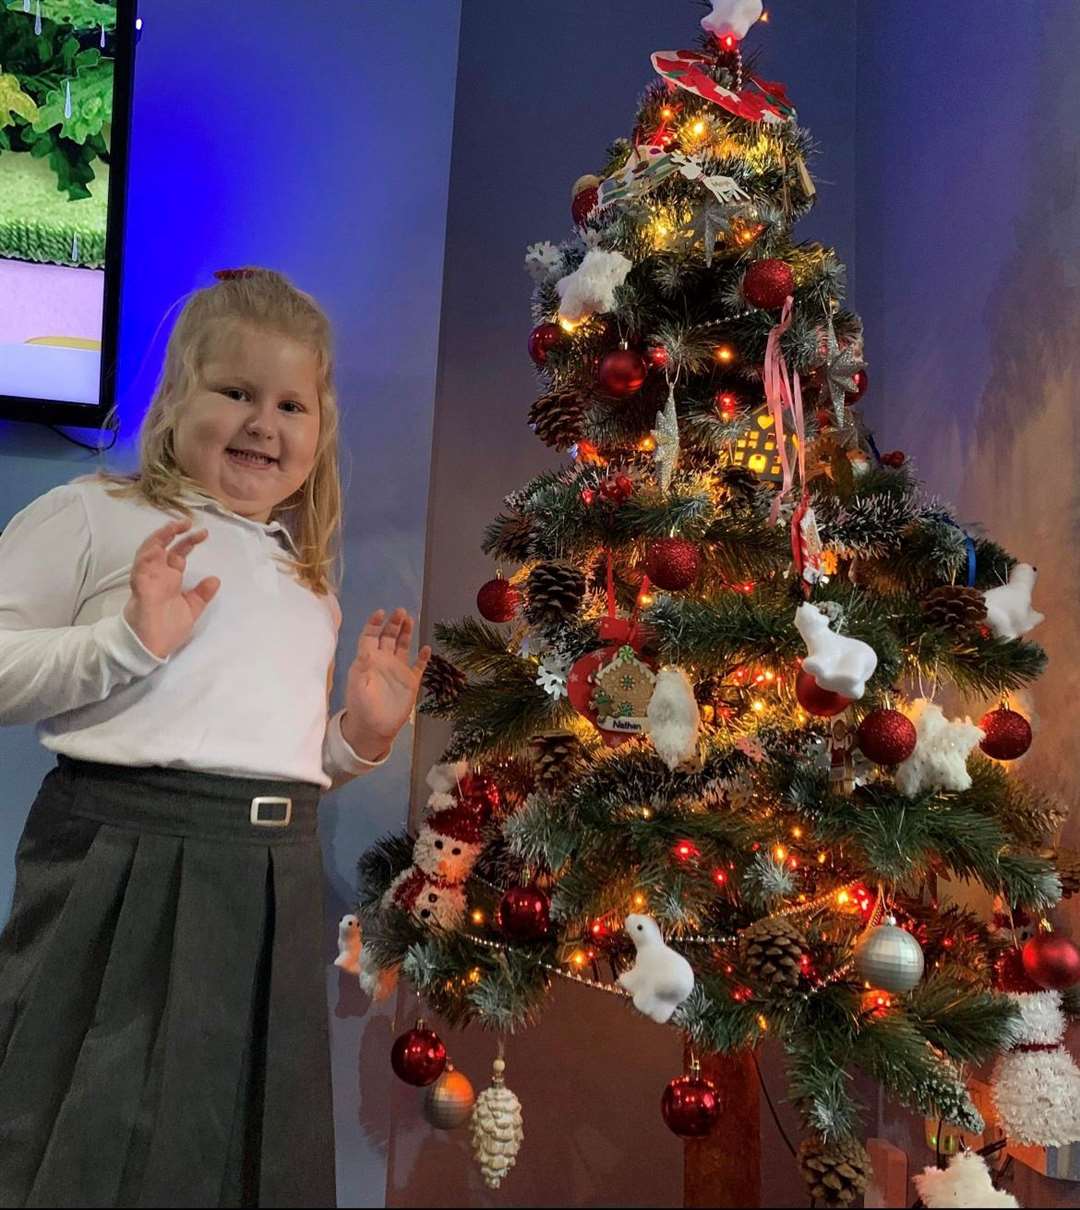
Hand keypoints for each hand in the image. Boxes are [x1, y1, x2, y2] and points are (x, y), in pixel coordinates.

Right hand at [122, 519, 220, 659]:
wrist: (151, 648)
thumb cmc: (167, 629)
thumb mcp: (191, 609)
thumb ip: (202, 594)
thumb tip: (215, 579)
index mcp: (170, 579)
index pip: (178, 553)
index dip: (188, 542)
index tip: (203, 533)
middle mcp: (158, 575)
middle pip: (164, 547)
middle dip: (175, 533)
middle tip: (189, 523)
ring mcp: (148, 579)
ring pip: (149, 551)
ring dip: (160, 537)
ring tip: (173, 526)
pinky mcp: (140, 587)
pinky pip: (141, 566)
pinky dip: (148, 554)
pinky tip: (158, 545)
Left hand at [340, 608, 430, 758]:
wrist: (373, 728)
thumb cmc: (361, 706)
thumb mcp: (357, 686)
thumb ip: (362, 667)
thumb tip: (366, 648)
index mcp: (368, 660)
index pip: (370, 636)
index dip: (375, 624)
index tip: (381, 612)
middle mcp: (383, 661)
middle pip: (388, 637)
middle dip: (393, 623)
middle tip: (400, 612)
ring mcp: (397, 670)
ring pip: (402, 646)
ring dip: (405, 633)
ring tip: (409, 619)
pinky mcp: (410, 682)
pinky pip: (418, 666)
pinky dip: (423, 658)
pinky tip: (426, 648)